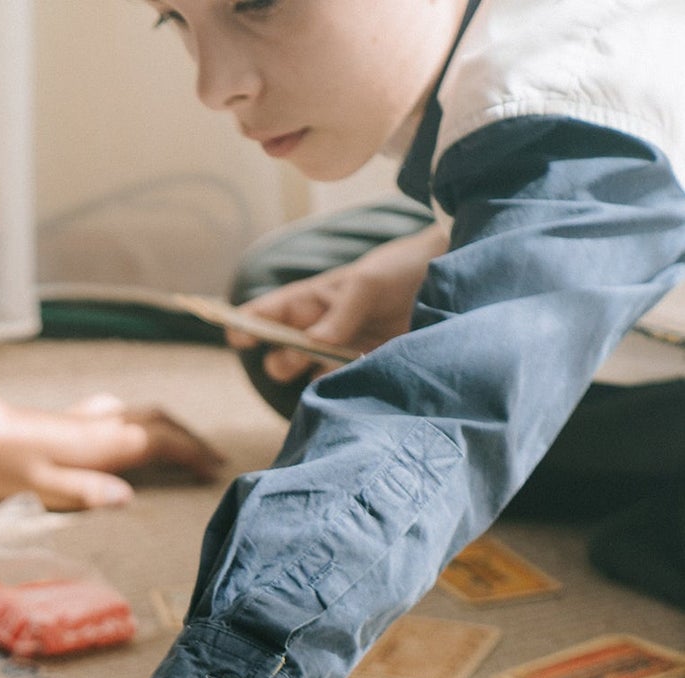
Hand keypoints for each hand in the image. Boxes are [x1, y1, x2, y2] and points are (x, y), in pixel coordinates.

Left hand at [0, 393, 224, 510]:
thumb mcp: (40, 487)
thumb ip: (85, 493)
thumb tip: (127, 498)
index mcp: (97, 444)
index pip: (159, 442)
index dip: (191, 453)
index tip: (215, 470)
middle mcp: (95, 426)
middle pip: (156, 422)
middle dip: (187, 438)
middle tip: (209, 459)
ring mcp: (80, 421)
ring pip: (136, 416)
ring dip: (164, 429)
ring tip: (179, 449)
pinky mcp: (63, 422)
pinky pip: (114, 417)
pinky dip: (135, 425)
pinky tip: (125, 433)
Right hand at [225, 222, 447, 387]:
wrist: (452, 286)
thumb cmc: (402, 270)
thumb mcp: (368, 283)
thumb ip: (339, 315)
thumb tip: (311, 347)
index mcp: (311, 301)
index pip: (265, 314)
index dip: (245, 325)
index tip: (237, 337)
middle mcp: (318, 330)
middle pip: (279, 356)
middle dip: (284, 361)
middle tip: (308, 353)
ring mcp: (339, 354)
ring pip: (305, 378)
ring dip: (312, 380)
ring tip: (340, 367)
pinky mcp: (362, 371)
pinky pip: (337, 391)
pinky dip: (338, 395)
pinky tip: (354, 386)